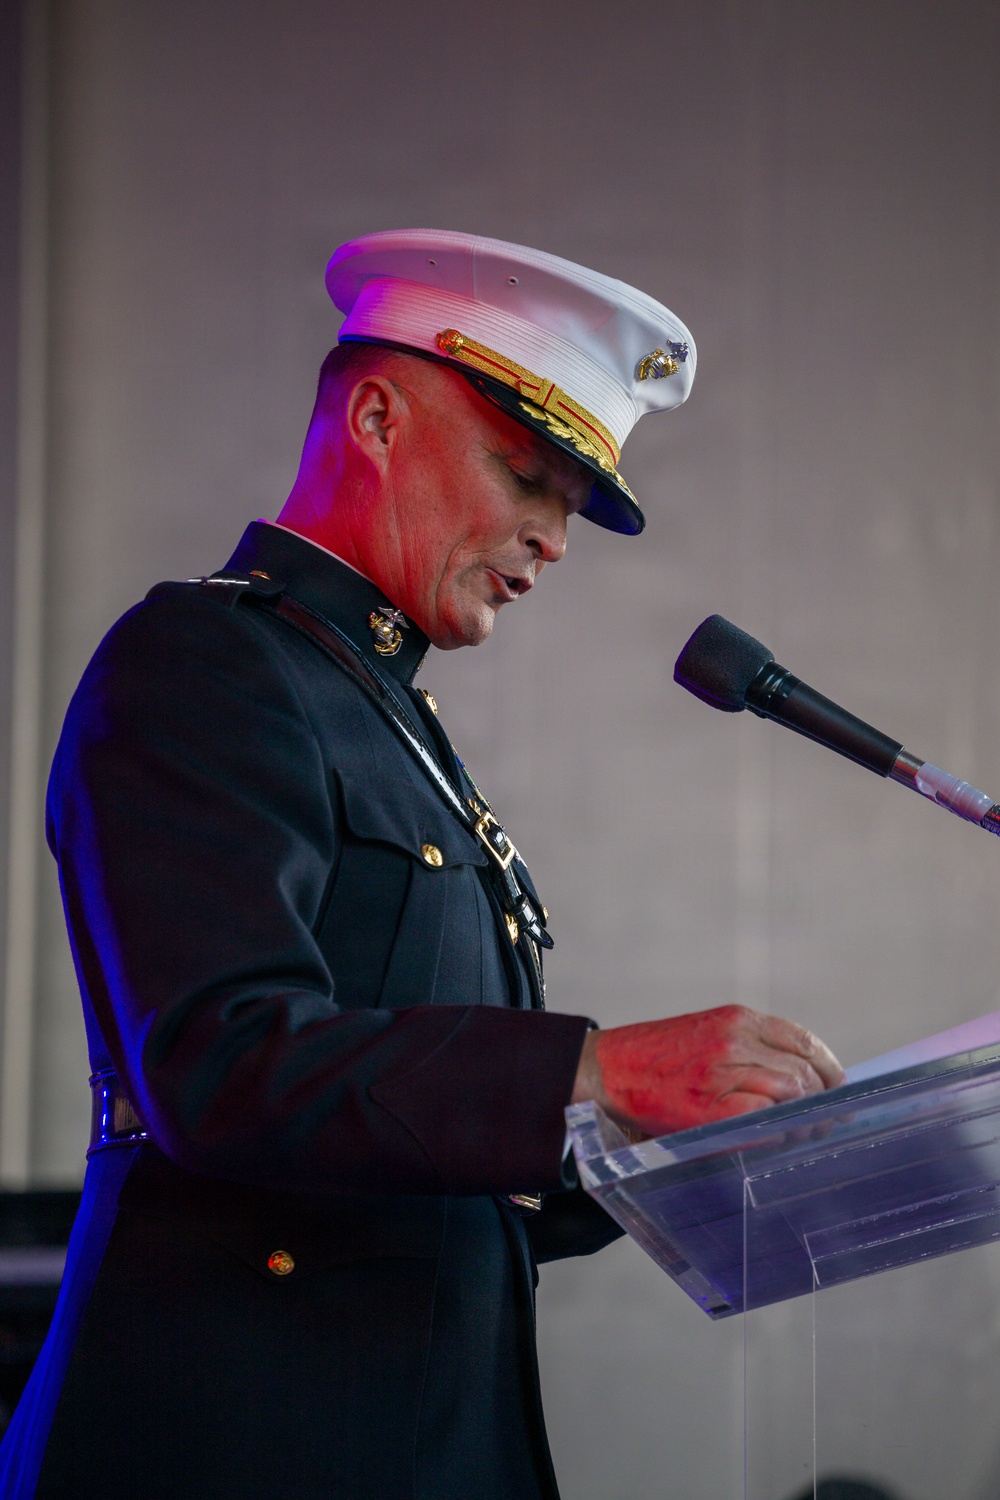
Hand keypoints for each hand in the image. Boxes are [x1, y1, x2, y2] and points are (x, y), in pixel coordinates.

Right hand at [570, 1005, 844, 1137]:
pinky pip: (763, 1120)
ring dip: (804, 1119)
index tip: (836, 1087)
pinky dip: (778, 1131)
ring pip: (789, 1095)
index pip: (802, 1040)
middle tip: (825, 1120)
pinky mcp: (707, 1107)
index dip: (828, 1068)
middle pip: (802, 1072)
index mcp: (735, 1018)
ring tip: (804, 1133)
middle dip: (821, 1100)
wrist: (603, 1071)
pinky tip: (778, 1138)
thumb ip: (748, 1047)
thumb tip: (799, 1079)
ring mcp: (721, 1072)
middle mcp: (733, 1039)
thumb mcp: (706, 1033)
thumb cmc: (653, 1059)